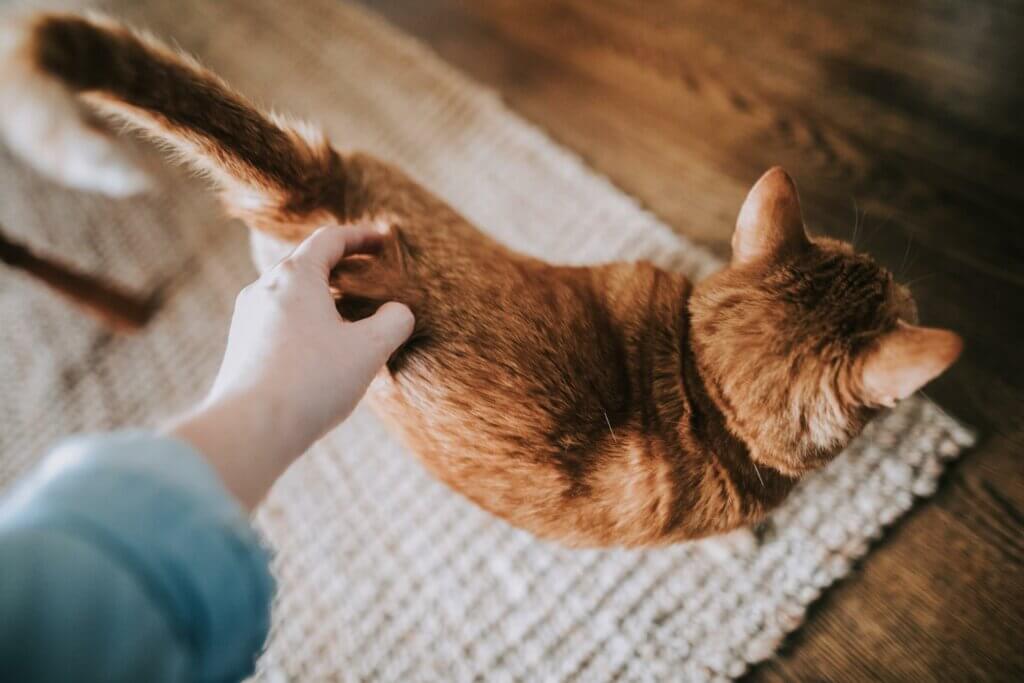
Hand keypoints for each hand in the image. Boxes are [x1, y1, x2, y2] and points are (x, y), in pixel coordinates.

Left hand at [167, 225, 413, 508]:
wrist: (251, 428)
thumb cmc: (312, 381)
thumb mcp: (369, 349)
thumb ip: (393, 322)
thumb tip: (399, 312)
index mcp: (296, 276)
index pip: (330, 240)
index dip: (361, 237)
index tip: (383, 241)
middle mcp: (264, 289)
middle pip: (306, 264)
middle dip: (341, 267)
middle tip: (369, 277)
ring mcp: (247, 319)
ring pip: (290, 296)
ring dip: (321, 298)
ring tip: (348, 317)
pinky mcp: (241, 348)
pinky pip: (278, 323)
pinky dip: (304, 323)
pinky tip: (321, 351)